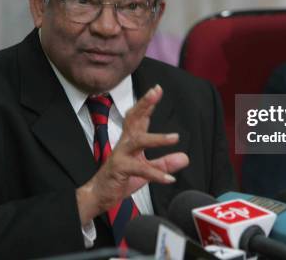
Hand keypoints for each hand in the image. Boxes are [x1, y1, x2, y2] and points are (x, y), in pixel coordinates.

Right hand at [76, 85, 188, 223]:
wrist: (99, 195)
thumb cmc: (121, 179)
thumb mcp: (147, 170)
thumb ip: (164, 163)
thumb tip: (185, 157)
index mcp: (130, 140)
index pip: (139, 117)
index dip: (147, 103)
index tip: (157, 89)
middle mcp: (125, 143)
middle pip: (133, 118)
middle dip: (144, 104)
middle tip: (155, 91)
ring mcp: (121, 155)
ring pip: (139, 141)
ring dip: (157, 138)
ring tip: (175, 137)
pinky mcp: (120, 169)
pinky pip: (140, 169)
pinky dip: (156, 174)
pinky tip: (169, 179)